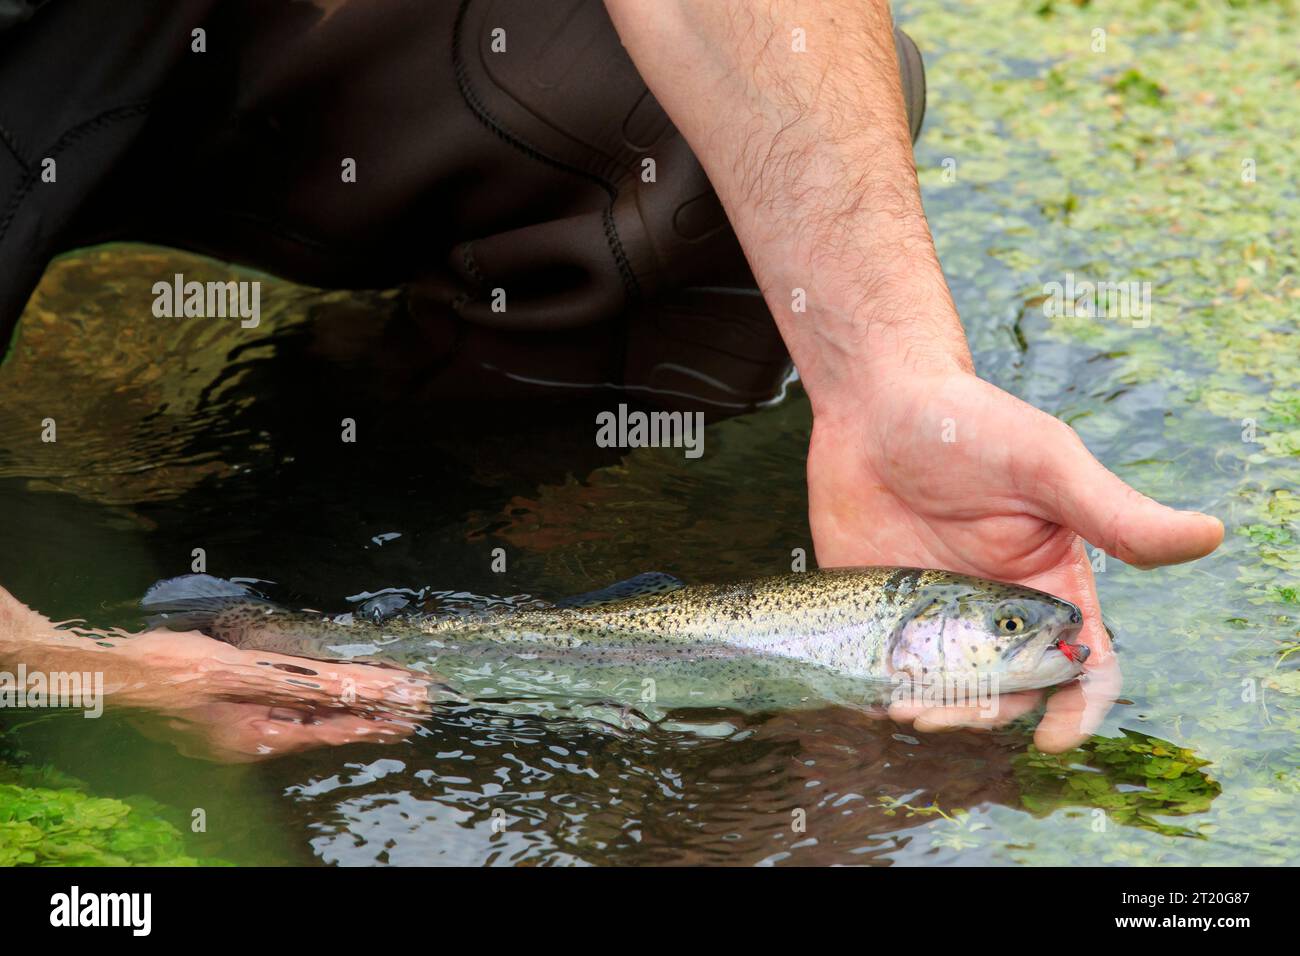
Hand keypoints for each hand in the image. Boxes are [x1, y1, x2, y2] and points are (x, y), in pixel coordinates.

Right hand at [111, 630, 432, 761]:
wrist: (108, 673)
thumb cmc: (170, 671)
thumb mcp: (241, 672)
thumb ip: (297, 683)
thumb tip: (348, 687)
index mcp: (256, 737)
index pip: (331, 730)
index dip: (373, 721)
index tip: (411, 715)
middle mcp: (250, 740)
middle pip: (323, 727)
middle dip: (368, 716)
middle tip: (413, 710)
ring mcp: (235, 728)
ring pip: (303, 717)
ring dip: (343, 706)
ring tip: (384, 701)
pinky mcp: (223, 712)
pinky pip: (278, 707)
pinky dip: (309, 700)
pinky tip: (323, 691)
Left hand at [808, 368, 1222, 751]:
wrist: (876, 401)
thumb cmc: (972, 425)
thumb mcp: (1047, 464)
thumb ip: (1114, 512)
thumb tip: (1208, 535)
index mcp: (1050, 587)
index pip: (1081, 666)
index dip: (1078, 709)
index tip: (1054, 737)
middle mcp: (996, 612)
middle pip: (1007, 691)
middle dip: (985, 714)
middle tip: (946, 713)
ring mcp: (935, 615)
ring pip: (944, 689)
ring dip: (932, 709)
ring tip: (902, 706)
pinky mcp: (879, 609)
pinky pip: (882, 665)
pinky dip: (875, 690)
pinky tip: (864, 693)